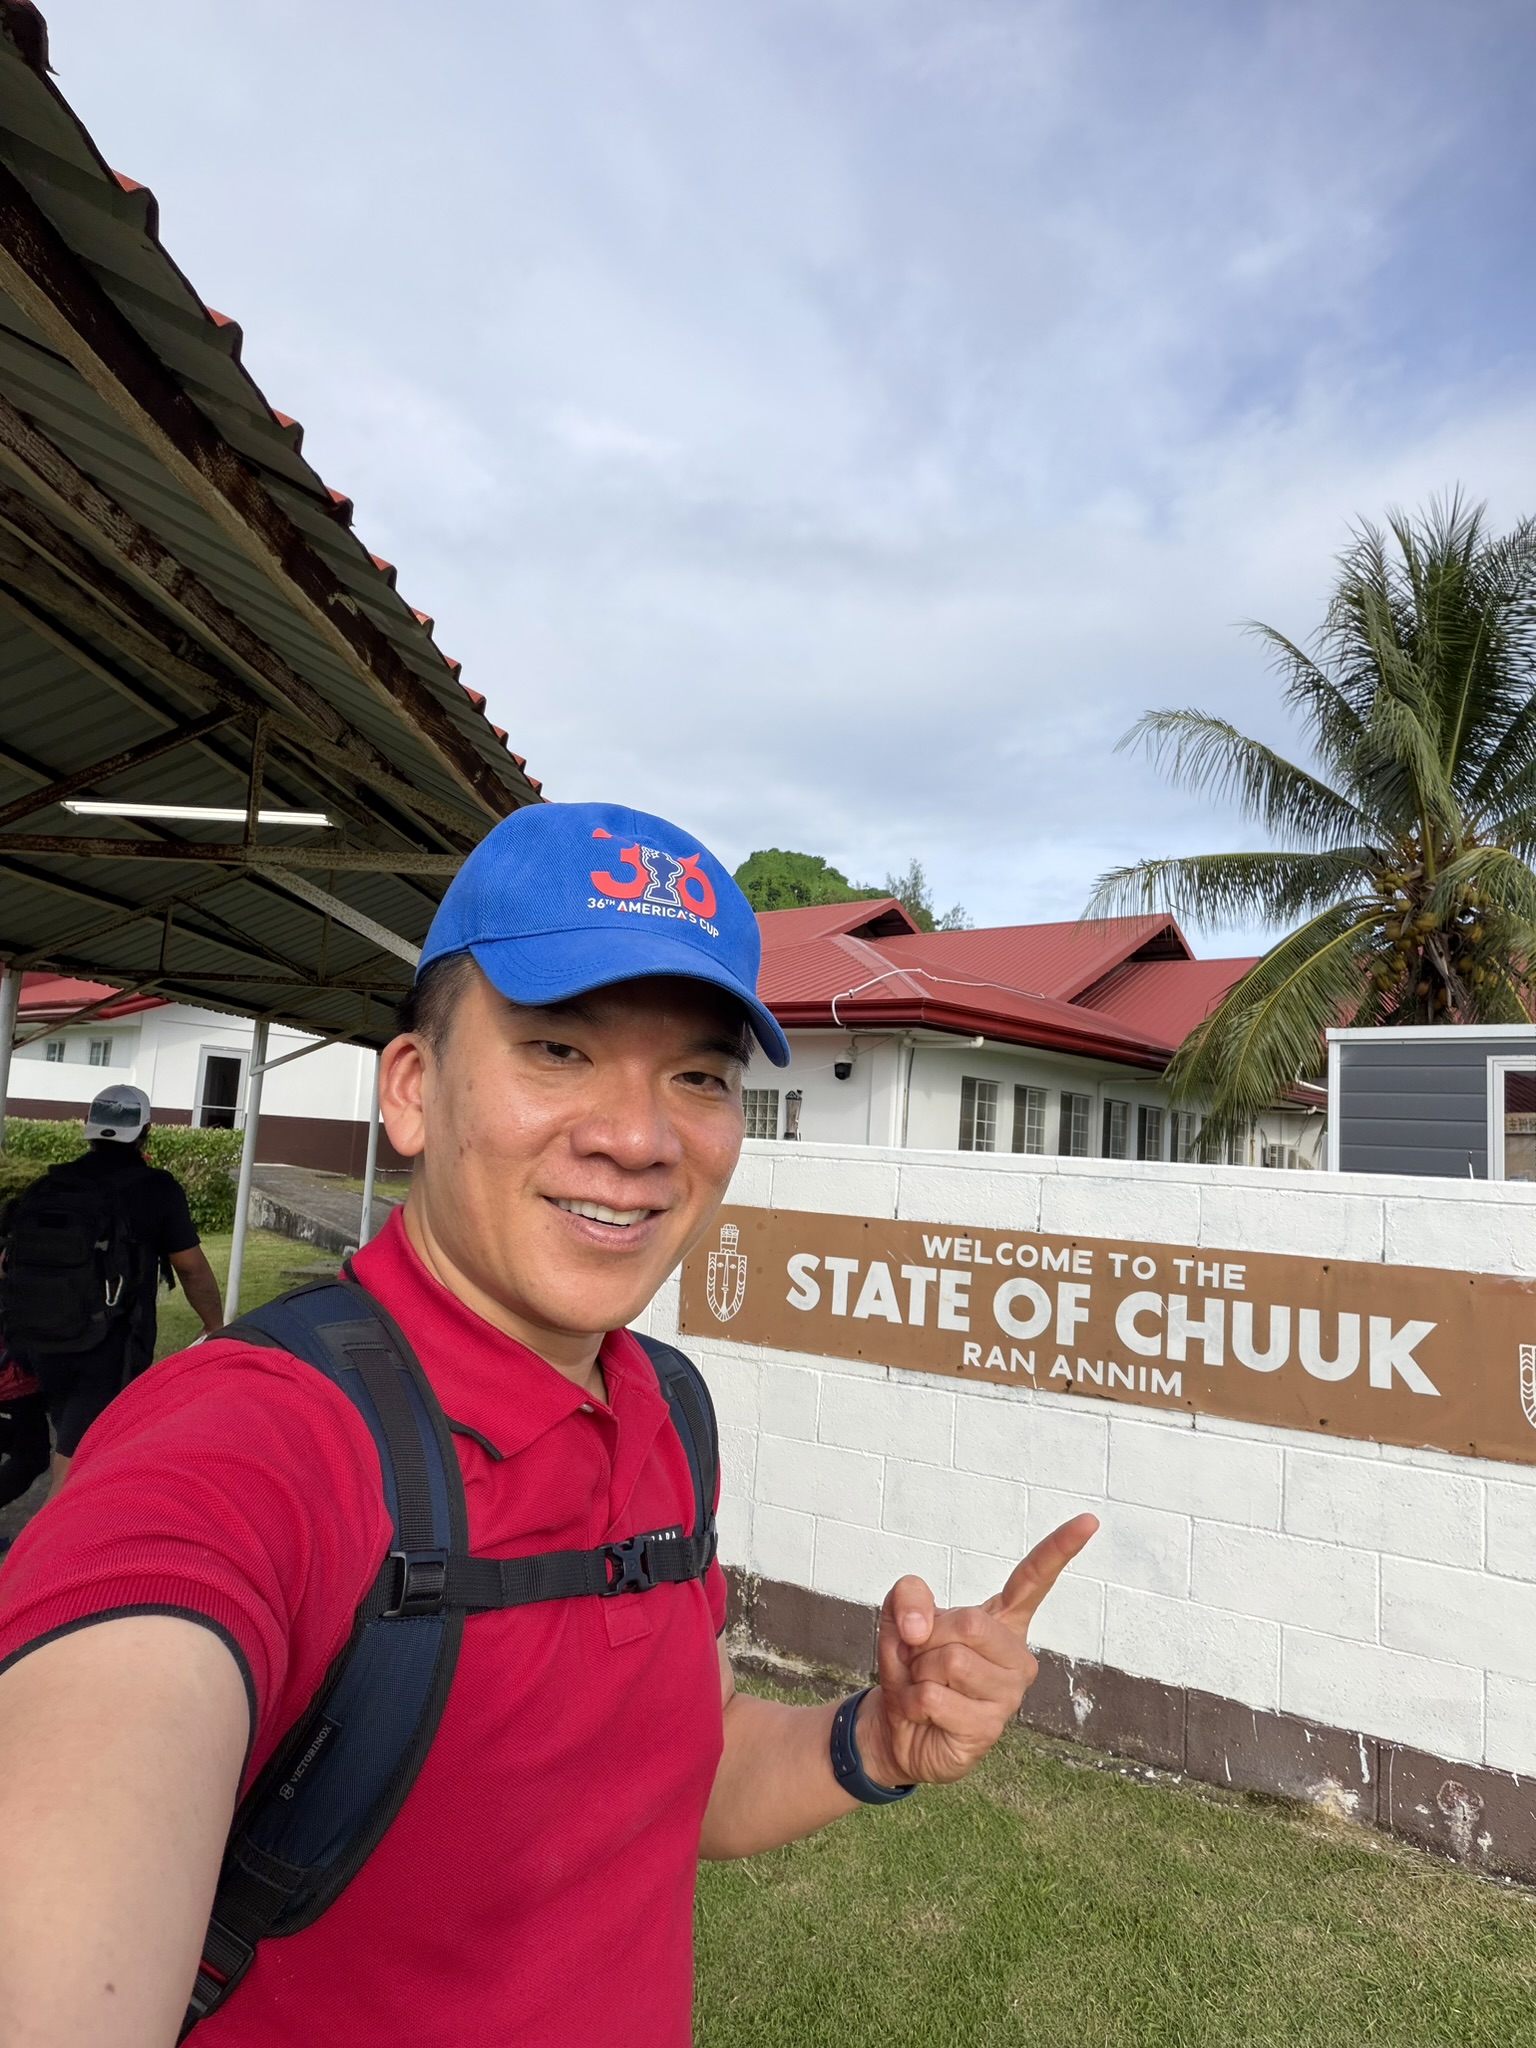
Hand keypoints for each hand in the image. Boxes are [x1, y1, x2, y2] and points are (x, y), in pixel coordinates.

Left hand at [854, 1514, 1098, 1789]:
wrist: (897, 1726)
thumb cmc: (912, 1666)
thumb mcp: (900, 1618)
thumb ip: (907, 1597)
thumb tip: (919, 1628)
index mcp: (1004, 1620)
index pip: (1035, 1578)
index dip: (1061, 1547)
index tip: (1089, 1520)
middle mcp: (1016, 1654)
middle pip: (969, 1623)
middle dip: (927, 1638)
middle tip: (921, 1657)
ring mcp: (1008, 1693)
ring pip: (950, 1661)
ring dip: (918, 1671)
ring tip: (926, 1685)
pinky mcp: (990, 1727)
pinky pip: (935, 1698)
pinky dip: (912, 1700)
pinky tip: (924, 1712)